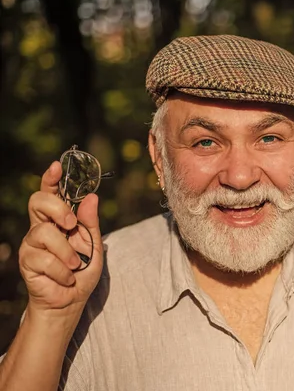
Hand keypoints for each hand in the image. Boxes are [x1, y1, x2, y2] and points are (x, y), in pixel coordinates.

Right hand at [18, 161, 103, 316]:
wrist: (71, 300)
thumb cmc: (82, 271)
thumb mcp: (93, 245)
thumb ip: (90, 222)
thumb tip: (92, 197)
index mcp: (59, 220)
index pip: (50, 193)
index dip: (51, 178)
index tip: (57, 166)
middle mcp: (42, 227)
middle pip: (38, 201)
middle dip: (58, 209)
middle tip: (71, 225)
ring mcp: (32, 244)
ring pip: (45, 232)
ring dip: (67, 252)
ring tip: (75, 266)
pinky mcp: (27, 262)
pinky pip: (44, 259)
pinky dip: (62, 270)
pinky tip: (66, 278)